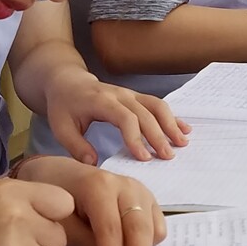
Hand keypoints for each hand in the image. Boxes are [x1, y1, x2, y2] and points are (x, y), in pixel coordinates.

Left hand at [14, 157, 165, 245]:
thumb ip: (82, 241)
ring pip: (152, 226)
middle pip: (138, 227)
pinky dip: (150, 242)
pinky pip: (157, 223)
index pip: (110, 229)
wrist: (61, 171)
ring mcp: (139, 190)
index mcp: (99, 186)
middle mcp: (125, 185)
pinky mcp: (147, 197)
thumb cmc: (57, 196)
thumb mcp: (60, 219)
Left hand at [40, 70, 189, 163]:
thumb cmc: (64, 106)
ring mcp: (130, 94)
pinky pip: (157, 104)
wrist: (68, 81)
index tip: (143, 158)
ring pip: (156, 106)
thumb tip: (94, 163)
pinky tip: (184, 129)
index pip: (124, 118)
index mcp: (101, 101)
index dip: (136, 137)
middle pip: (145, 113)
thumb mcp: (61, 127)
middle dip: (158, 135)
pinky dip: (172, 117)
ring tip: (182, 143)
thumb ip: (76, 146)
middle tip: (168, 156)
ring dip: (171, 124)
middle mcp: (120, 95)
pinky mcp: (136, 97)